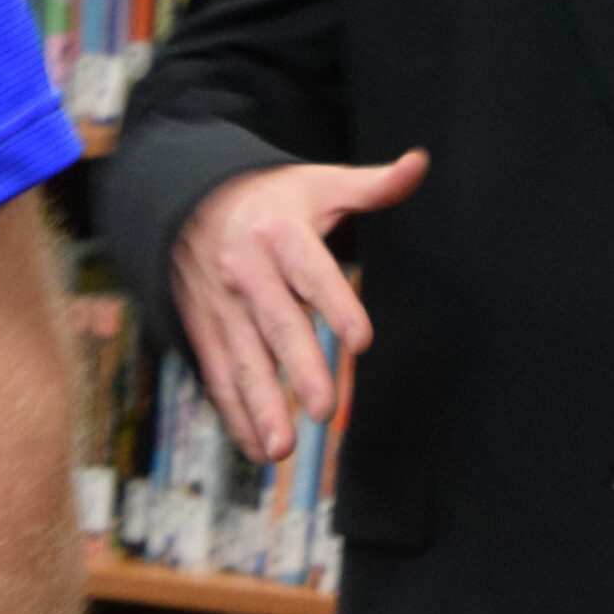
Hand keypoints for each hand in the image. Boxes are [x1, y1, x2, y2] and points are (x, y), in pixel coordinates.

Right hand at [171, 149, 428, 459]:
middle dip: (300, 369)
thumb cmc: (274, 199)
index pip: (312, 272)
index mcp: (281, 234)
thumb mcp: (319, 183)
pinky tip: (258, 448)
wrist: (194, 202)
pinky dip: (235, 414)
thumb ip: (372, 186)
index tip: (361, 341)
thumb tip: (419, 163)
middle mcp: (247, 273)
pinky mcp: (205, 331)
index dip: (336, 304)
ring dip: (261, 406)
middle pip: (277, 324)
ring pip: (243, 361)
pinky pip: (219, 376)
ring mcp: (222, 306)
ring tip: (283, 450)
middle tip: (327, 411)